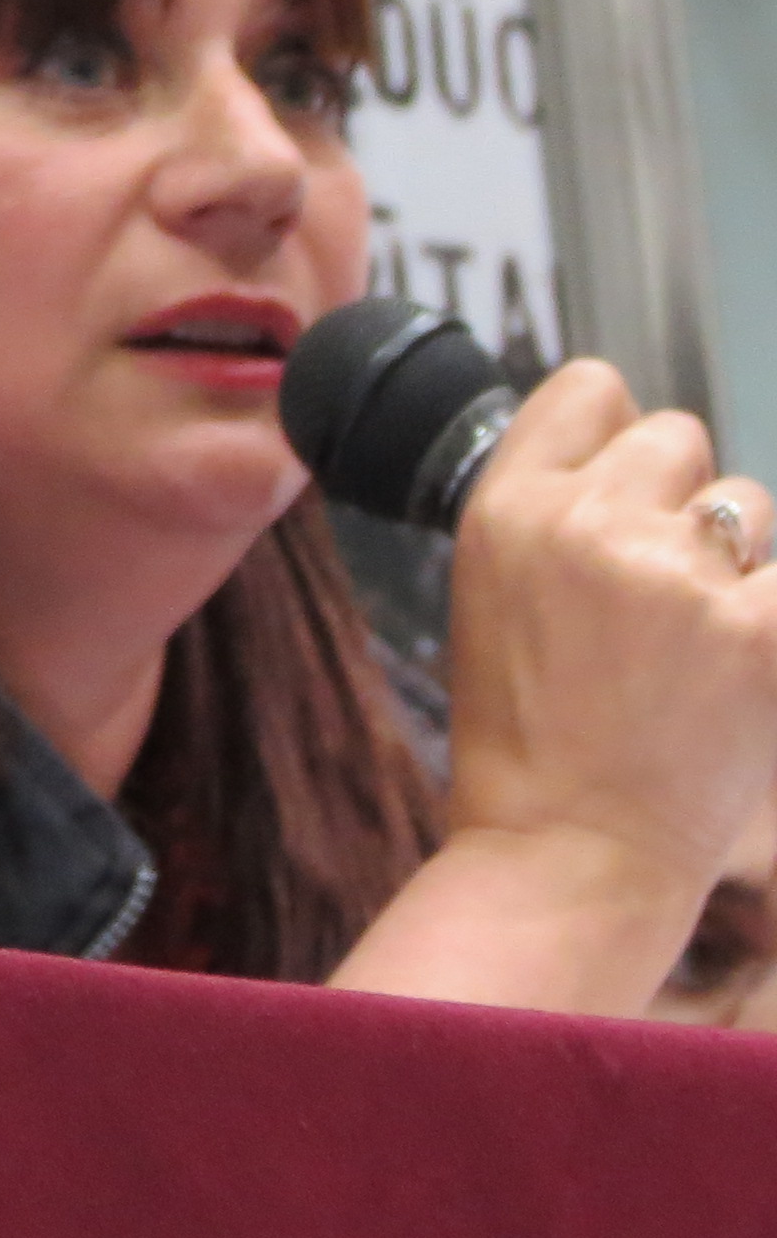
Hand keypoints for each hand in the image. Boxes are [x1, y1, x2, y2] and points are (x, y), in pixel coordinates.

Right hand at [445, 359, 776, 906]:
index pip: (591, 388)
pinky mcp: (763, 631)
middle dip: (680, 500)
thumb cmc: (524, 732)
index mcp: (508, 506)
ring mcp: (680, 575)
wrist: (570, 849)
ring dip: (738, 559)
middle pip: (678, 438)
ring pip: (748, 505)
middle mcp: (590, 522)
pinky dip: (775, 612)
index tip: (622, 488)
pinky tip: (751, 654)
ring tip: (701, 640)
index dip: (614, 434)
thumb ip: (552, 512)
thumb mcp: (489, 590)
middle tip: (664, 586)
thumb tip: (633, 460)